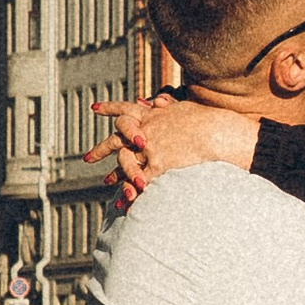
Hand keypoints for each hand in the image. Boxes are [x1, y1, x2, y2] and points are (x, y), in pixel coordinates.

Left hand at [91, 95, 257, 206]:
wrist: (217, 134)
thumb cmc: (207, 120)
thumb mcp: (184, 107)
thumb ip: (167, 105)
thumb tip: (157, 100)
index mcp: (151, 116)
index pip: (124, 109)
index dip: (109, 109)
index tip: (95, 109)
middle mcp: (145, 132)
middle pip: (115, 140)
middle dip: (100, 149)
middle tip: (88, 158)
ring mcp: (149, 150)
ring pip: (124, 163)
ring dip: (114, 175)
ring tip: (106, 182)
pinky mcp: (158, 167)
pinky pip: (138, 182)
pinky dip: (129, 193)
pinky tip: (122, 204)